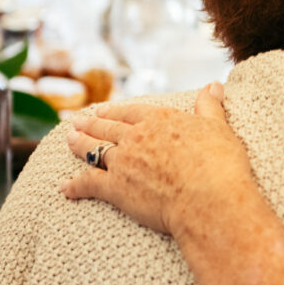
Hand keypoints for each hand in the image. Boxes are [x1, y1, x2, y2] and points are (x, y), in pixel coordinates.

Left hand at [62, 83, 255, 237]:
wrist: (208, 199)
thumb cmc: (219, 164)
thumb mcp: (218, 128)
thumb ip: (210, 106)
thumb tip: (214, 85)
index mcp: (159, 119)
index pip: (131, 110)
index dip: (116, 110)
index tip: (104, 109)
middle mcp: (136, 136)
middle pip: (107, 127)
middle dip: (91, 123)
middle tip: (77, 121)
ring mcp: (123, 161)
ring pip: (94, 149)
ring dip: (80, 144)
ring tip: (69, 140)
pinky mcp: (115, 188)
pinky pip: (89, 184)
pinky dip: (74, 186)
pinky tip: (64, 188)